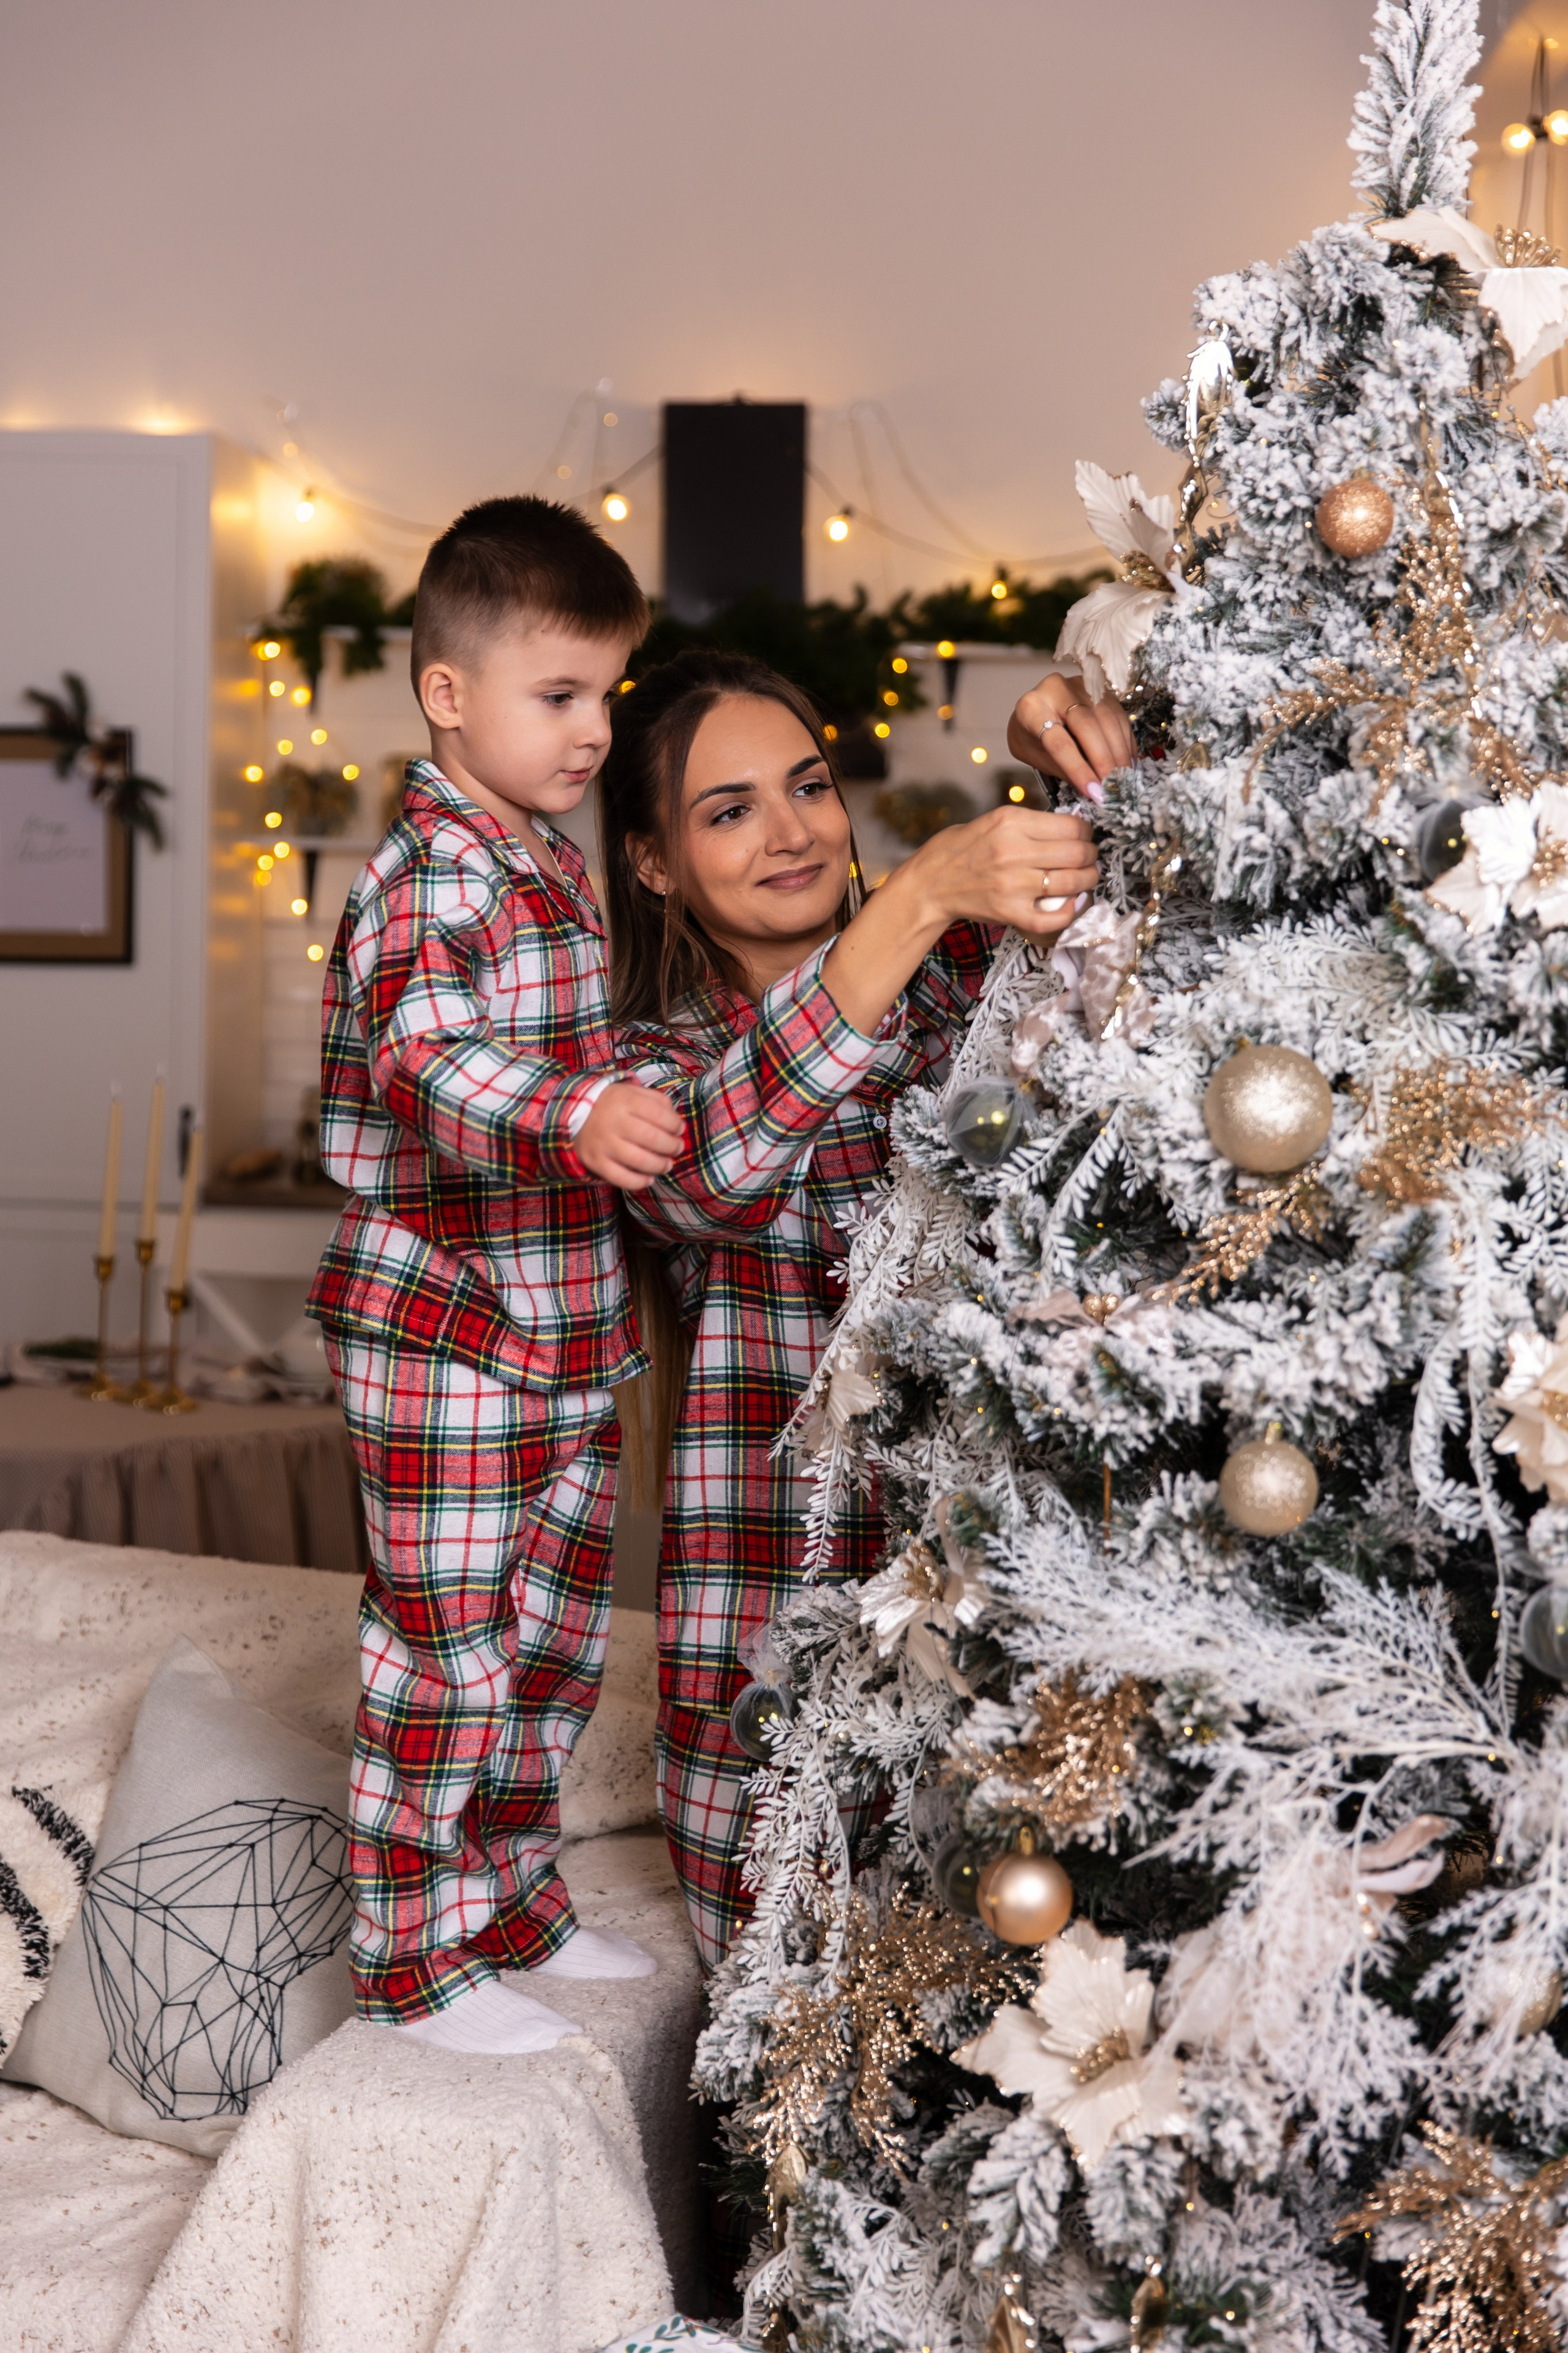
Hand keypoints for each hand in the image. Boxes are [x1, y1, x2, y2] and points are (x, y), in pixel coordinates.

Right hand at [575, 1081, 685, 1189]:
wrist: (576, 1115)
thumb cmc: (614, 1105)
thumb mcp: (633, 1093)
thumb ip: (657, 1101)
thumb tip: (677, 1123)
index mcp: (624, 1100)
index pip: (658, 1114)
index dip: (675, 1125)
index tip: (679, 1130)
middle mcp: (613, 1121)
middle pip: (651, 1138)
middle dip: (671, 1146)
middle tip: (677, 1148)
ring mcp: (603, 1144)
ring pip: (639, 1160)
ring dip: (660, 1165)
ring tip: (667, 1164)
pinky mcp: (596, 1162)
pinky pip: (622, 1178)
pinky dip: (640, 1182)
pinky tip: (649, 1179)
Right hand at [909, 805, 1098, 939]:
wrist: (929, 884)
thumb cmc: (959, 850)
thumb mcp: (993, 820)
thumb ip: (1030, 824)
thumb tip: (1070, 828)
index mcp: (1011, 822)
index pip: (1072, 826)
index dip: (1087, 832)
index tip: (1085, 837)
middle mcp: (1014, 851)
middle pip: (1077, 853)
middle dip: (1091, 855)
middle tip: (1089, 858)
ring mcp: (1013, 884)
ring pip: (1073, 882)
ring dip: (1087, 880)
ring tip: (1085, 878)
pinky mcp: (1010, 912)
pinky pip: (1055, 916)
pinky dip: (1070, 911)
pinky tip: (1071, 903)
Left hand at [1007, 675, 1134, 805]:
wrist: (1036, 708)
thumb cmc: (1031, 736)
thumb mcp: (1036, 756)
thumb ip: (1063, 770)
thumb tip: (1095, 789)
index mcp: (1032, 709)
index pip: (1058, 741)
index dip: (1078, 768)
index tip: (1094, 791)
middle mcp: (1056, 689)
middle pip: (1086, 725)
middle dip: (1103, 759)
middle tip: (1113, 785)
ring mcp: (1081, 685)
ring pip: (1107, 719)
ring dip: (1119, 752)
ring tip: (1123, 777)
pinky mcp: (1100, 689)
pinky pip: (1119, 716)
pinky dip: (1125, 742)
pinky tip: (1127, 762)